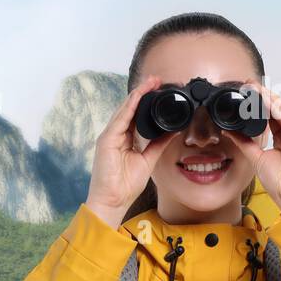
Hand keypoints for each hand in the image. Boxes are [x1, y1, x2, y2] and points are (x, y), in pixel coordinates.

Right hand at [85, 74, 175, 228]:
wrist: (112, 200)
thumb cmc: (125, 185)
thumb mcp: (148, 160)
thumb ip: (158, 144)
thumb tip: (174, 131)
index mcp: (124, 140)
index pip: (136, 115)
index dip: (147, 102)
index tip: (161, 91)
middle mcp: (115, 135)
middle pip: (130, 108)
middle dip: (143, 93)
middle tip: (158, 80)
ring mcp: (109, 136)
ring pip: (125, 109)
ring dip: (138, 94)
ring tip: (151, 82)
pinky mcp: (106, 140)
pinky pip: (120, 119)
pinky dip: (130, 106)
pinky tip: (139, 95)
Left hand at [223, 83, 280, 215]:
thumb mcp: (256, 158)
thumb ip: (245, 143)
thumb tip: (230, 132)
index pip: (270, 115)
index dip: (259, 103)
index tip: (246, 92)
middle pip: (278, 109)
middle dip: (264, 95)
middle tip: (249, 84)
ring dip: (270, 98)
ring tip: (256, 88)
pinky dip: (279, 109)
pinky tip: (269, 101)